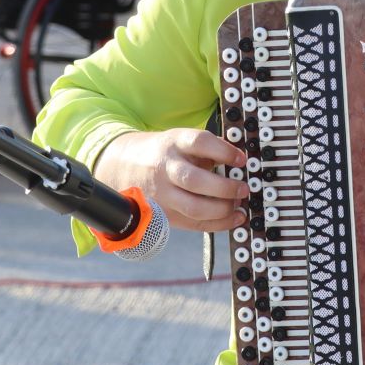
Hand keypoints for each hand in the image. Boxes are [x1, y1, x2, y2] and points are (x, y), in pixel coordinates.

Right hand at [101, 128, 248, 232]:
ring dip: (223, 209)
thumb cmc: (162, 153)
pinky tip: (234, 218)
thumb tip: (239, 163)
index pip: (199, 143)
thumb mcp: (179, 140)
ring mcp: (162, 194)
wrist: (121, 166)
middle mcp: (165, 168)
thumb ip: (207, 150)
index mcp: (172, 143)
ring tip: (238, 204)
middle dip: (225, 188)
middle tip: (243, 188)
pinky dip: (218, 224)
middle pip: (195, 181)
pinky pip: (194, 223)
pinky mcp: (163, 214)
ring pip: (194, 207)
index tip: (241, 159)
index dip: (224, 151)